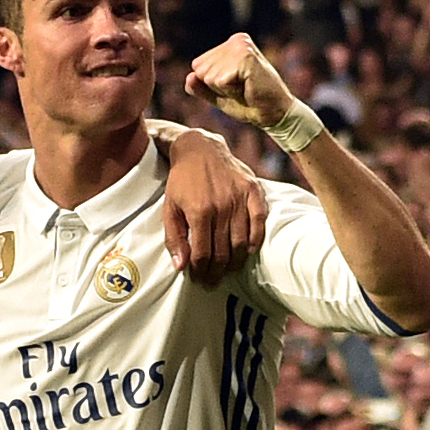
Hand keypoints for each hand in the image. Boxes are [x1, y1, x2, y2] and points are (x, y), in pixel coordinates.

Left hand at [161, 130, 266, 285]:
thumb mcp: (169, 207)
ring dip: (235, 262)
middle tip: (213, 281)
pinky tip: (248, 250)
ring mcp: (239, 198)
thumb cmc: (182, 181)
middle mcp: (221, 207)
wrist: (200, 149)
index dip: (200, 271)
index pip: (202, 254)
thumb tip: (181, 267)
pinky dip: (255, 239)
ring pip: (241, 242)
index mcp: (199, 212)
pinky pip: (259, 221)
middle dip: (217, 272)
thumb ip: (174, 238)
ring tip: (229, 270)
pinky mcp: (253, 190)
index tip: (199, 279)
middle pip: (223, 252)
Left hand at [185, 34, 295, 129]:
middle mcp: (236, 41)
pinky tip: (248, 89)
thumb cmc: (248, 103)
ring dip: (225, 90)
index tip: (234, 85)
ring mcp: (241, 47)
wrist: (274, 114)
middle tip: (241, 88)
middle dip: (217, 87)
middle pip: (201, 70)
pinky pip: (220, 81)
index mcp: (230, 44)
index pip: (197, 65)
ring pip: (208, 76)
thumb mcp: (218, 94)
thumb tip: (189, 76)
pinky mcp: (245, 58)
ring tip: (245, 88)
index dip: (212, 84)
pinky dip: (231, 92)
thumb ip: (200, 86)